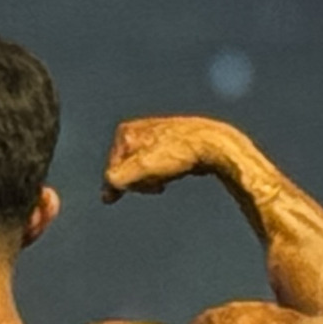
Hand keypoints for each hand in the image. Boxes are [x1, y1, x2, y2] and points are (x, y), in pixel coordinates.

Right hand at [103, 116, 244, 201]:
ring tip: (167, 177)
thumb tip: (107, 194)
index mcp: (124, 131)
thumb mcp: (139, 169)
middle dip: (138, 181)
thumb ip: (115, 180)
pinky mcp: (169, 142)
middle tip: (157, 184)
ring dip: (150, 179)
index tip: (145, 186)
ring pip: (140, 169)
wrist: (214, 145)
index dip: (125, 184)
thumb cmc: (178, 154)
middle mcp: (137, 129)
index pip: (110, 170)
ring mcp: (154, 135)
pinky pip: (155, 165)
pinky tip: (174, 173)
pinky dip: (161, 174)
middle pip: (124, 169)